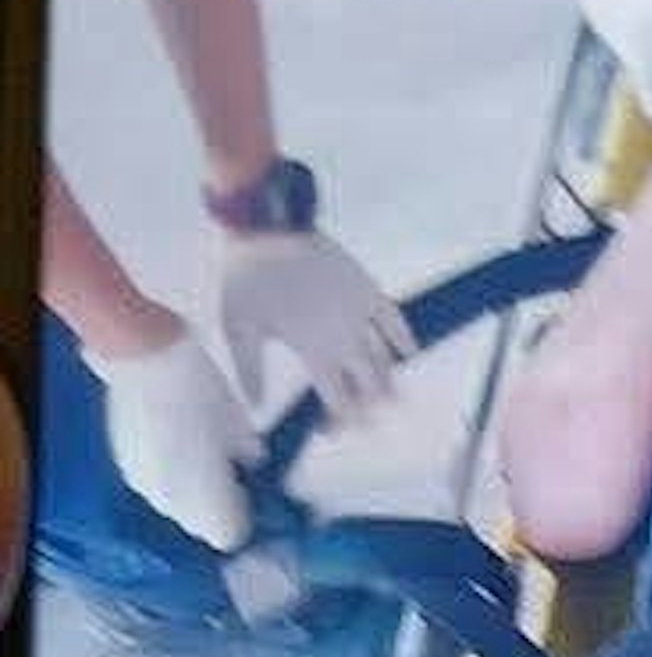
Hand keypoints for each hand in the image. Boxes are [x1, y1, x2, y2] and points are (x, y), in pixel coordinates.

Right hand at [93, 324, 262, 552]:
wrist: (142, 356)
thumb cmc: (196, 386)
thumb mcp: (238, 422)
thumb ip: (246, 455)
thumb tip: (250, 464)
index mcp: (204, 498)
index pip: (228, 536)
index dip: (241, 518)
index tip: (247, 496)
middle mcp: (171, 501)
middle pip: (197, 525)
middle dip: (214, 506)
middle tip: (227, 474)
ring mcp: (143, 483)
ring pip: (173, 505)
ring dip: (188, 492)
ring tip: (198, 453)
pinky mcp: (124, 463)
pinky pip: (153, 482)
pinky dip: (166, 472)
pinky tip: (173, 442)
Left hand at [218, 228, 414, 422]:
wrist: (268, 227)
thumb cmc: (249, 277)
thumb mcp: (238, 328)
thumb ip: (250, 371)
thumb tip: (257, 408)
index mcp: (315, 352)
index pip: (340, 403)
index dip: (339, 422)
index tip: (328, 429)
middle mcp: (345, 338)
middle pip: (371, 387)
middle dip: (368, 409)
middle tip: (360, 417)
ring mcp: (360, 313)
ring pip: (386, 360)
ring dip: (389, 384)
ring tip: (389, 399)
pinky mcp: (367, 288)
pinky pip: (395, 321)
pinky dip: (404, 340)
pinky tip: (408, 353)